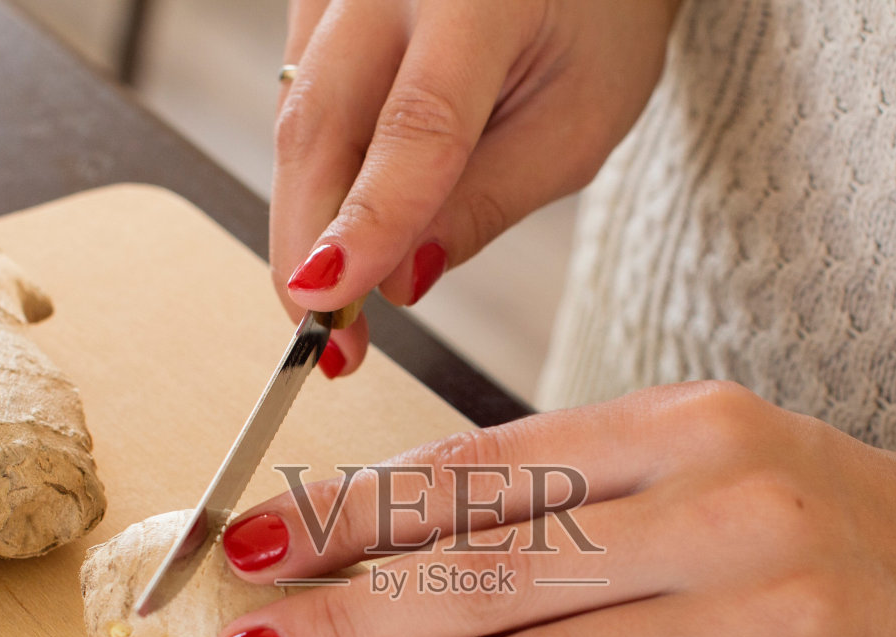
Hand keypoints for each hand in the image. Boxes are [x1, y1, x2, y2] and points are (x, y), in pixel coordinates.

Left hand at [212, 383, 895, 636]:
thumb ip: (590, 501)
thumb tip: (423, 548)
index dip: (361, 512)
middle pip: (490, 561)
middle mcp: (717, 496)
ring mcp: (760, 602)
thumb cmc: (853, 531)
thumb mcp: (722, 470)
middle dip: (351, 612)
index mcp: (683, 423)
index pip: (486, 467)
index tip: (266, 546)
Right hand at [269, 0, 678, 376]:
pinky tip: (349, 219)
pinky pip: (300, 101)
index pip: (415, 126)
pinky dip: (319, 174)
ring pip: (296, 120)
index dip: (368, 223)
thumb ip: (489, 200)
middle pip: (318, 125)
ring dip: (309, 221)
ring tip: (342, 303)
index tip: (329, 303)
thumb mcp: (579, 123)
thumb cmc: (599, 19)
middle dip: (307, 249)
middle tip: (328, 344)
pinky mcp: (318, 1)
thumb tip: (398, 280)